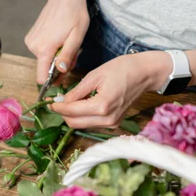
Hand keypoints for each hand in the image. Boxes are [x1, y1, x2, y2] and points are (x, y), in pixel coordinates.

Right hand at [25, 0, 88, 83]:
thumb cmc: (74, 14)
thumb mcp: (77, 37)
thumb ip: (67, 55)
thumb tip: (60, 71)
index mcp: (45, 49)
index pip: (41, 77)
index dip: (52, 81)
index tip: (62, 77)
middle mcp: (34, 47)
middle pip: (45, 69)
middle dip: (59, 66)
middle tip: (71, 54)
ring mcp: (31, 42)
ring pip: (44, 60)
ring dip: (56, 57)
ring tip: (65, 44)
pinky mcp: (30, 38)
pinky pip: (41, 52)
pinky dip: (50, 50)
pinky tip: (58, 40)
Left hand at [51, 51, 171, 128]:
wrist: (145, 74)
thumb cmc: (123, 69)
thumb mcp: (95, 76)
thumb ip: (76, 91)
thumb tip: (61, 101)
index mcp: (102, 106)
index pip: (71, 112)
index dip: (58, 108)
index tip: (49, 103)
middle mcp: (107, 119)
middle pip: (74, 123)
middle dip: (63, 114)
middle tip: (57, 103)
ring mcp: (111, 123)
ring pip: (82, 125)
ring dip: (72, 116)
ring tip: (69, 102)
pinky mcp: (113, 123)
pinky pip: (91, 124)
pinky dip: (83, 116)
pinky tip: (82, 105)